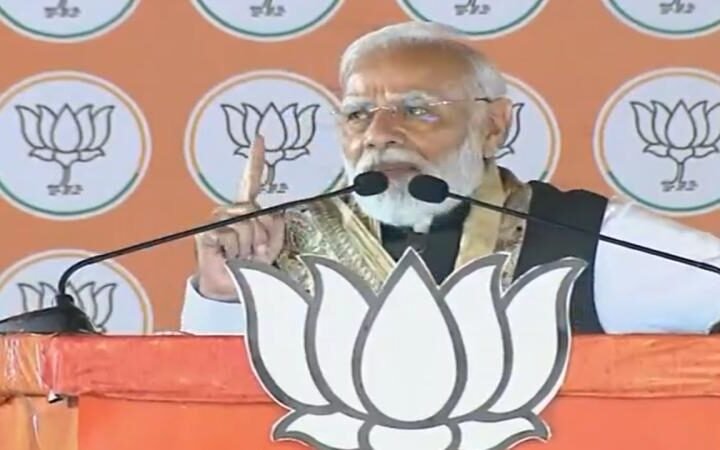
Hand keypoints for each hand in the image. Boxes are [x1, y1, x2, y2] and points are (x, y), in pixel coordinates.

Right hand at [194, 135, 285, 299]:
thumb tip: (275, 209)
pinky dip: (233, 250)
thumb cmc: (253, 267)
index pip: (251, 180)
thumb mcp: (272, 244)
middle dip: (260, 234)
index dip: (255, 158)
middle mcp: (230, 211)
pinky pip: (227, 235)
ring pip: (242, 224)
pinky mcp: (205, 233)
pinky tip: (228, 257)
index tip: (260, 137)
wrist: (235, 287)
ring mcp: (216, 221)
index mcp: (246, 210)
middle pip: (253, 209)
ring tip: (242, 256)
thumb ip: (276, 224)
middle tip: (255, 251)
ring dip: (248, 245)